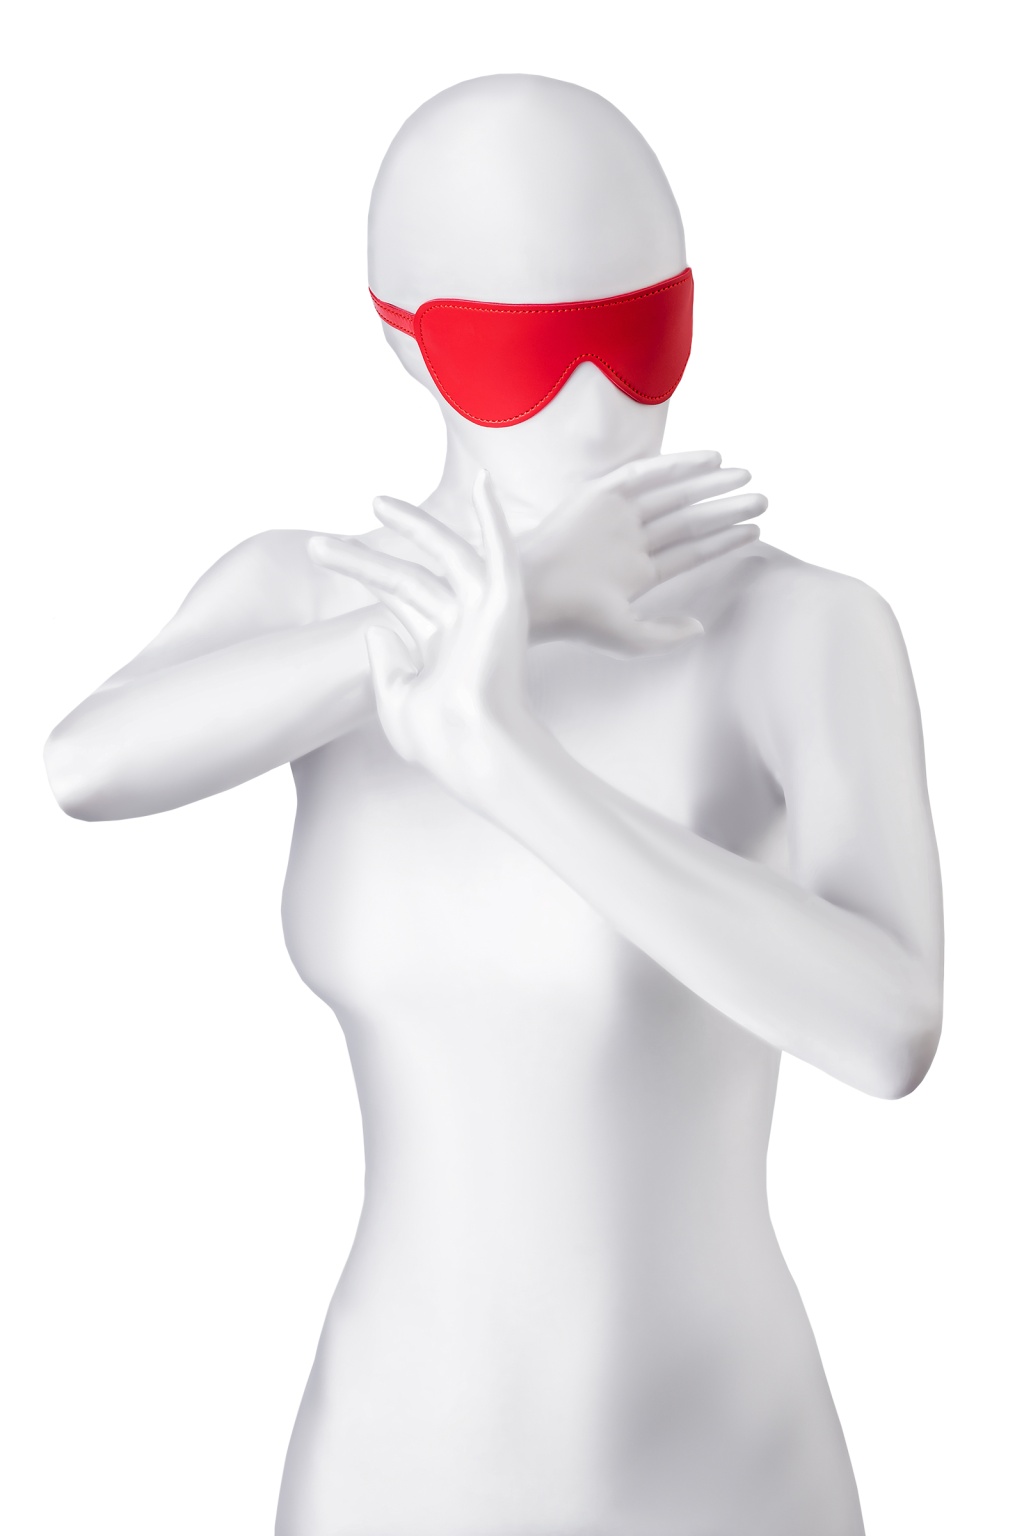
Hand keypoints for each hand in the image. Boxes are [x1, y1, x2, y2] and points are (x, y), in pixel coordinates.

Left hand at [309, 474, 529, 810]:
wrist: (473, 749)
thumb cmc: (440, 741)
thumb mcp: (396, 700)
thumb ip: (384, 664)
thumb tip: (374, 627)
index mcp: (439, 648)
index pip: (399, 598)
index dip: (363, 572)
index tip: (323, 552)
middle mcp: (463, 625)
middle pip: (409, 577)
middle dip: (366, 557)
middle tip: (322, 540)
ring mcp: (484, 613)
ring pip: (444, 555)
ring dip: (414, 525)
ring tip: (375, 500)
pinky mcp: (506, 605)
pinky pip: (501, 550)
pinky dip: (493, 517)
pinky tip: (482, 482)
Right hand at [520, 450, 765, 652]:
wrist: (533, 595)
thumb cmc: (575, 619)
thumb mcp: (630, 635)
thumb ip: (667, 632)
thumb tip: (700, 626)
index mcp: (637, 572)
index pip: (690, 551)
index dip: (723, 540)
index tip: (755, 530)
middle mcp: (629, 541)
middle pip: (687, 520)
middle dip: (724, 509)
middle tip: (763, 498)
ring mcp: (615, 517)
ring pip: (672, 495)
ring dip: (709, 485)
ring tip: (746, 477)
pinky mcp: (599, 494)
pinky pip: (645, 473)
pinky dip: (677, 464)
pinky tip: (711, 460)